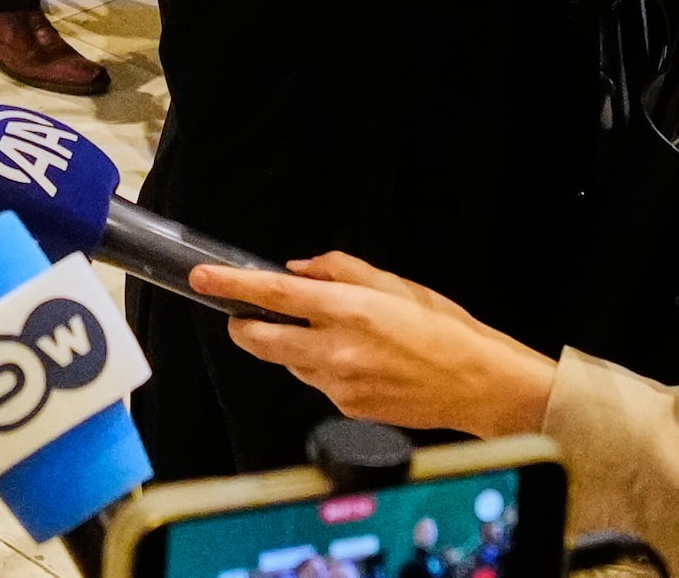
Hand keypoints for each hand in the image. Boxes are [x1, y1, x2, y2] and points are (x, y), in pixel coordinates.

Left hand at [195, 251, 557, 438]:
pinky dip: (322, 368)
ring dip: (291, 347)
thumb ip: (341, 270)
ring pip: (289, 363)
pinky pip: (317, 383)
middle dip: (242, 326)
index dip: (231, 286)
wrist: (476, 383)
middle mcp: (336, 350)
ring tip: (333, 336)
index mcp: (349, 309)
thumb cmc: (443, 328)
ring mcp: (338, 384)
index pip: (274, 295)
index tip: (202, 278)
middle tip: (243, 315)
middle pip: (259, 341)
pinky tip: (358, 362)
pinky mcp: (345, 408)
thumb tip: (300, 270)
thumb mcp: (395, 284)